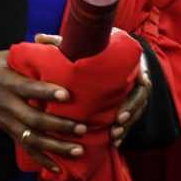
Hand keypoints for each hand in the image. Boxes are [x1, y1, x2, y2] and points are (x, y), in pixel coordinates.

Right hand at [0, 50, 86, 172]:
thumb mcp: (7, 54)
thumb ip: (33, 52)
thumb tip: (63, 44)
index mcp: (7, 81)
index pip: (28, 88)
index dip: (46, 92)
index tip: (67, 95)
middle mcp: (7, 103)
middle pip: (33, 119)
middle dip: (58, 126)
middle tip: (81, 128)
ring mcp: (6, 121)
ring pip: (31, 138)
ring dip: (55, 147)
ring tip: (77, 150)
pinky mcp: (7, 131)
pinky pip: (25, 148)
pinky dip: (41, 160)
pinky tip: (58, 169)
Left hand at [34, 33, 150, 147]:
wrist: (108, 52)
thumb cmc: (93, 47)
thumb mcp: (79, 44)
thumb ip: (63, 42)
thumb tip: (38, 37)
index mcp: (130, 61)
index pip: (142, 77)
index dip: (136, 92)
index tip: (122, 107)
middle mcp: (136, 77)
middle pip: (141, 97)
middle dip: (131, 112)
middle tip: (117, 123)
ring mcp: (134, 91)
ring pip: (137, 111)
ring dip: (127, 125)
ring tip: (114, 136)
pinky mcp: (128, 103)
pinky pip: (130, 120)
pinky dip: (123, 131)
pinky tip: (113, 143)